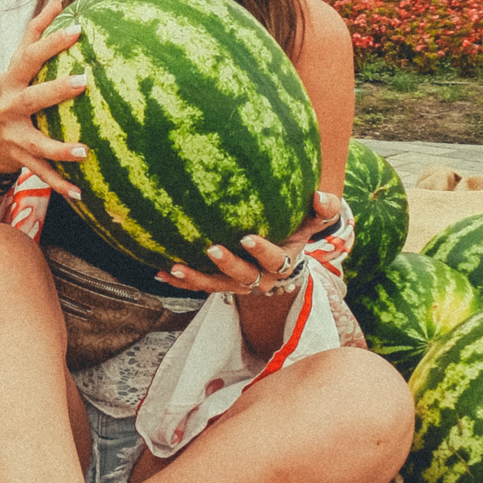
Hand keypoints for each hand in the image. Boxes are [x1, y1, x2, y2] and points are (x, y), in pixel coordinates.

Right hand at [0, 0, 89, 203]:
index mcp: (11, 80)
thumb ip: (35, 33)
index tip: (77, 27)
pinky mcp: (19, 159)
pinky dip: (60, 184)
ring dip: (59, 148)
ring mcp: (13, 135)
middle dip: (56, 90)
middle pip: (31, 97)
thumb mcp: (16, 66)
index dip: (49, 38)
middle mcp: (9, 106)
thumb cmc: (10, 95)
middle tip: (84, 81)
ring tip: (84, 152)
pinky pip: (41, 173)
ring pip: (36, 143)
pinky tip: (81, 193)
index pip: (28, 54)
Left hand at [155, 190, 341, 297]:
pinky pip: (199, 285)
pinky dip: (180, 280)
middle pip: (244, 278)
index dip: (262, 252)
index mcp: (282, 263)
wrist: (282, 256)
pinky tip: (159, 271)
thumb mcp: (312, 221)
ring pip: (216, 286)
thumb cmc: (296, 229)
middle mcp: (260, 279)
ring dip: (195, 278)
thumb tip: (321, 196)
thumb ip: (323, 210)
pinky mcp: (219, 284)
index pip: (275, 261)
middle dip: (227, 266)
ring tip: (175, 267)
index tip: (246, 237)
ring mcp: (237, 284)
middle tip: (211, 249)